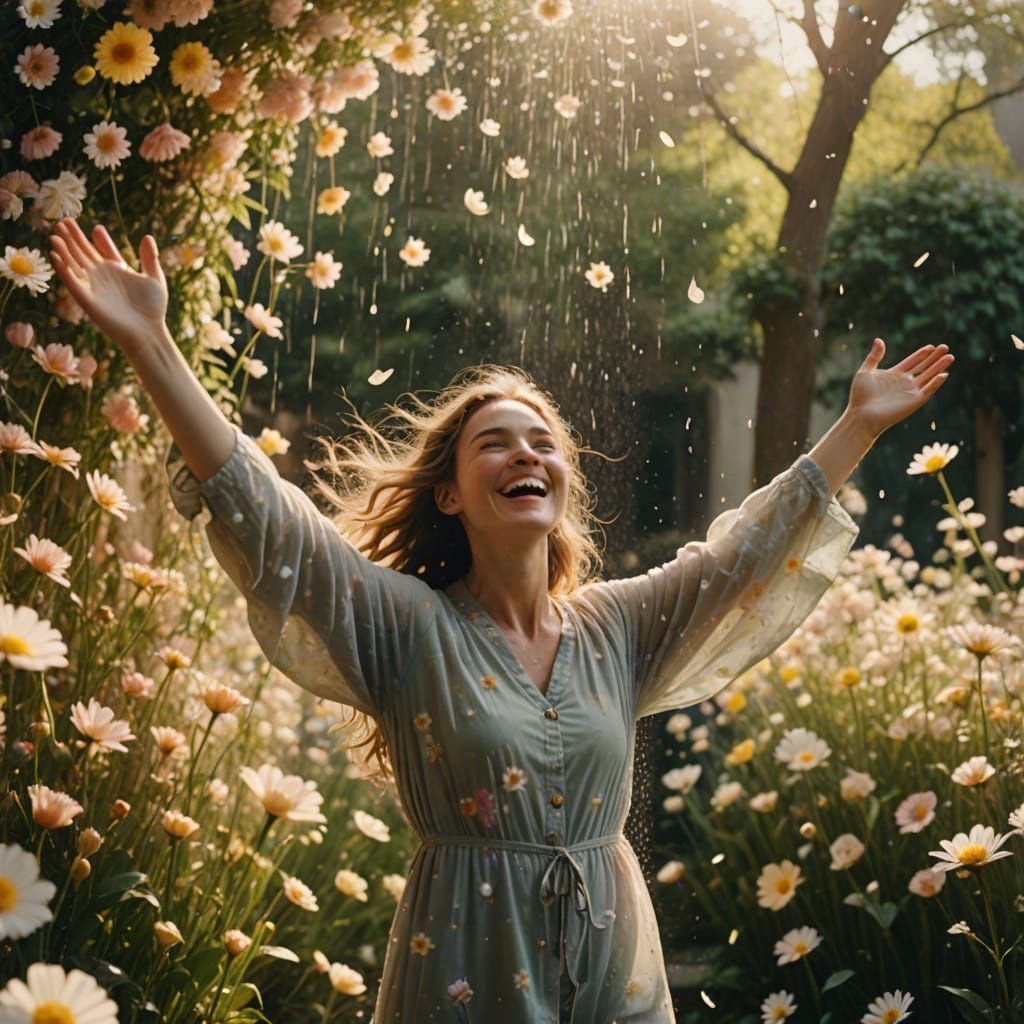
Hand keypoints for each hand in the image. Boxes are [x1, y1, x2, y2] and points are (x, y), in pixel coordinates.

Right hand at [48, 219, 167, 351]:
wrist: (149, 332)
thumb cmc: (153, 309)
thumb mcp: (154, 279)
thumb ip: (149, 258)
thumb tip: (147, 236)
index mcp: (116, 270)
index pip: (102, 250)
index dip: (98, 239)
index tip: (96, 228)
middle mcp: (101, 276)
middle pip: (83, 253)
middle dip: (73, 238)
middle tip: (64, 221)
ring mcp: (93, 287)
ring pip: (74, 264)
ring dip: (63, 250)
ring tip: (55, 235)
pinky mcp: (86, 299)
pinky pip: (72, 281)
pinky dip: (63, 269)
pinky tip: (56, 256)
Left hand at [846, 338, 953, 437]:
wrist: (861, 415)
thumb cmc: (860, 396)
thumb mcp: (865, 372)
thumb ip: (874, 356)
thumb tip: (879, 340)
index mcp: (894, 374)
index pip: (912, 361)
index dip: (922, 354)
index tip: (932, 346)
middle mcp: (904, 383)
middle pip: (923, 367)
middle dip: (934, 358)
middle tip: (945, 347)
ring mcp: (910, 392)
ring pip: (929, 377)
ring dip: (939, 367)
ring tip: (950, 357)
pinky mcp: (913, 402)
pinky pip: (927, 391)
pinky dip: (935, 383)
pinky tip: (943, 374)